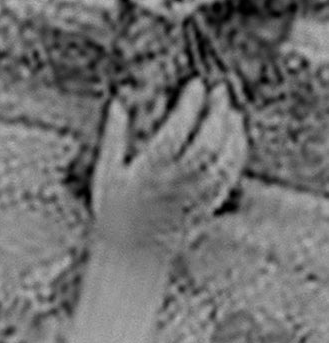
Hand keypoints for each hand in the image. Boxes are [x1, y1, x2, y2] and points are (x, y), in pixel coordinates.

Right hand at [92, 80, 246, 257]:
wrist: (133, 258)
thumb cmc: (114, 214)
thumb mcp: (105, 173)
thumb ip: (113, 137)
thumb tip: (117, 103)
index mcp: (149, 172)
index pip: (177, 132)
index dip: (190, 106)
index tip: (196, 84)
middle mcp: (176, 185)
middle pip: (207, 145)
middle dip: (216, 114)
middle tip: (220, 90)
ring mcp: (195, 198)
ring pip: (223, 162)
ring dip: (231, 133)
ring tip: (231, 109)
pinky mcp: (206, 208)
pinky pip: (228, 179)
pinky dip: (236, 156)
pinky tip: (236, 139)